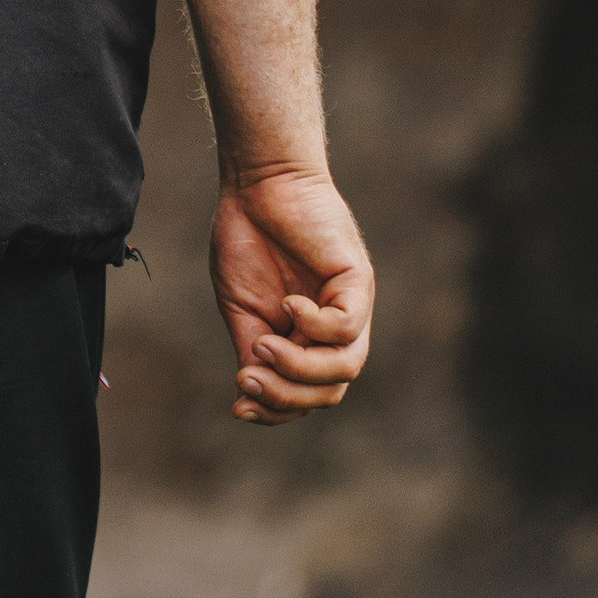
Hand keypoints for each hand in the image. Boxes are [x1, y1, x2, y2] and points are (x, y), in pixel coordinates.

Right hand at [211, 166, 372, 424]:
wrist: (257, 187)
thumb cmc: (248, 241)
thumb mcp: (244, 311)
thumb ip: (255, 354)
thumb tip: (250, 401)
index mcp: (308, 340)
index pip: (308, 395)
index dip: (277, 411)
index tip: (238, 405)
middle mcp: (337, 328)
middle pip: (331, 391)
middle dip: (287, 397)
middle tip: (248, 378)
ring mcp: (351, 305)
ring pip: (347, 367)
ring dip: (300, 368)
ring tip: (264, 344)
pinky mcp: (358, 280)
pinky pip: (348, 326)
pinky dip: (314, 325)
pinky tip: (289, 304)